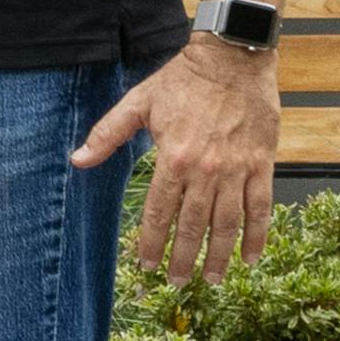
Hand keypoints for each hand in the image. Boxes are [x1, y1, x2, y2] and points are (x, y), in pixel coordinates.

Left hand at [79, 32, 282, 283]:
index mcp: (173, 159)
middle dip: (184, 260)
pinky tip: (251, 258)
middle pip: (193, 227)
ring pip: (227, 224)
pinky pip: (260, 207)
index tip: (148, 266)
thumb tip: (77, 159)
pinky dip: (257, 236)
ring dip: (219, 256)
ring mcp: (236, 170)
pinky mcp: (262, 164)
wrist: (232, 57)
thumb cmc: (183, 79)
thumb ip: (108, 134)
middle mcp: (205, 170)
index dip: (153, 244)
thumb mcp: (139, 102)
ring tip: (213, 280)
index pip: (160, 213)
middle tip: (177, 282)